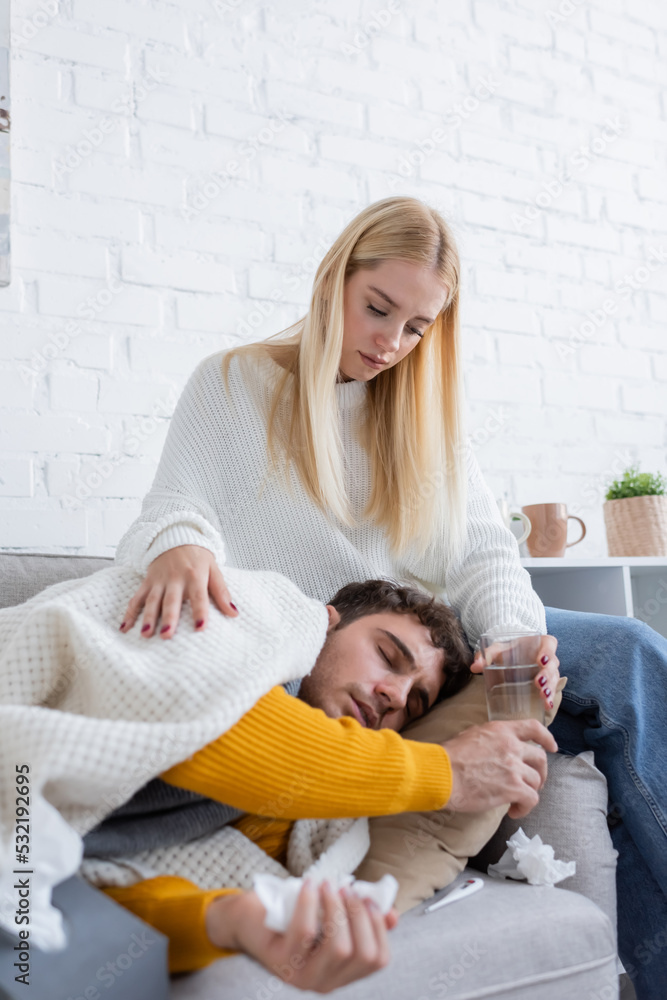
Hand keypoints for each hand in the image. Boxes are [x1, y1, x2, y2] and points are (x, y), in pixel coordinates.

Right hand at [119, 544, 237, 638]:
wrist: (176, 535)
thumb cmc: (198, 556)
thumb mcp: (213, 569)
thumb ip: (222, 592)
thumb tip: (234, 613)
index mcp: (195, 576)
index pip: (199, 596)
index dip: (200, 612)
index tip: (200, 628)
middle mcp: (175, 579)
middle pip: (171, 600)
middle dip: (169, 618)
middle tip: (166, 635)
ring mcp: (159, 580)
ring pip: (152, 600)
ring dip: (148, 617)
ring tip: (145, 634)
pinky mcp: (147, 581)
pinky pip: (137, 597)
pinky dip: (130, 612)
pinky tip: (125, 627)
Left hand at [207, 882, 397, 992]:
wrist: (250, 920)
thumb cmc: (294, 916)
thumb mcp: (331, 917)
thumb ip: (361, 919)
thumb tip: (391, 915)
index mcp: (341, 973)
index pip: (377, 960)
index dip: (379, 928)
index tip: (370, 900)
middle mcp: (324, 982)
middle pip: (360, 953)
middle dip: (359, 914)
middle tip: (347, 888)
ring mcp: (301, 975)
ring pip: (337, 946)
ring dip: (337, 907)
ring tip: (329, 884)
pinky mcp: (280, 961)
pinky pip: (305, 931)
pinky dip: (311, 903)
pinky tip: (310, 885)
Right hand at [442, 718, 557, 818]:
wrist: (442, 774)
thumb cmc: (448, 757)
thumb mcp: (471, 736)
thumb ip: (490, 741)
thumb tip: (496, 751)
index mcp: (500, 731)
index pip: (533, 727)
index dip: (546, 737)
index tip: (551, 746)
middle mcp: (511, 746)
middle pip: (540, 758)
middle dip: (540, 772)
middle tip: (534, 782)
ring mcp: (514, 767)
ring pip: (536, 781)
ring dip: (530, 791)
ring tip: (516, 801)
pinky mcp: (513, 788)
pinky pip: (531, 799)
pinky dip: (525, 807)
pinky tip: (513, 811)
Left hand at [470, 634, 559, 711]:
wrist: (512, 656)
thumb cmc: (508, 650)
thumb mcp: (498, 649)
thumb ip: (487, 654)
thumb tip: (474, 667)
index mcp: (540, 643)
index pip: (549, 644)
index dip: (548, 652)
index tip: (541, 660)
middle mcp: (547, 657)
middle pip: (553, 665)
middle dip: (547, 675)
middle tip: (538, 683)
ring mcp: (549, 671)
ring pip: (554, 679)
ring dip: (550, 688)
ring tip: (543, 696)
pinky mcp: (547, 683)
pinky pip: (552, 691)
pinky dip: (550, 698)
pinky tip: (547, 706)